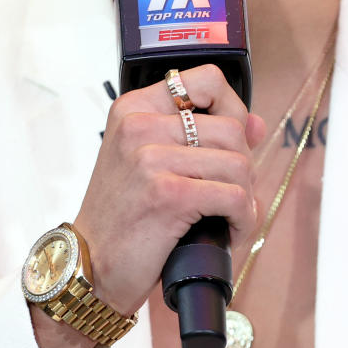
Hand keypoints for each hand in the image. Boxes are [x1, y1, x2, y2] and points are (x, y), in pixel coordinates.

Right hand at [72, 65, 266, 315]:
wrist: (90, 267)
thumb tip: (258, 124)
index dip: (233, 108)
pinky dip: (243, 218)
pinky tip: (229, 230)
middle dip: (242, 166)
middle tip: (227, 193)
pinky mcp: (168, 194)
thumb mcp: (151, 163)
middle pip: (232, 127)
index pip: (208, 80)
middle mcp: (139, 125)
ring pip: (238, 163)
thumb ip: (202, 136)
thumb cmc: (122, 216)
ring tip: (228, 215)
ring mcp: (151, 158)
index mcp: (134, 108)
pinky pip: (234, 197)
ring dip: (245, 196)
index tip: (232, 140)